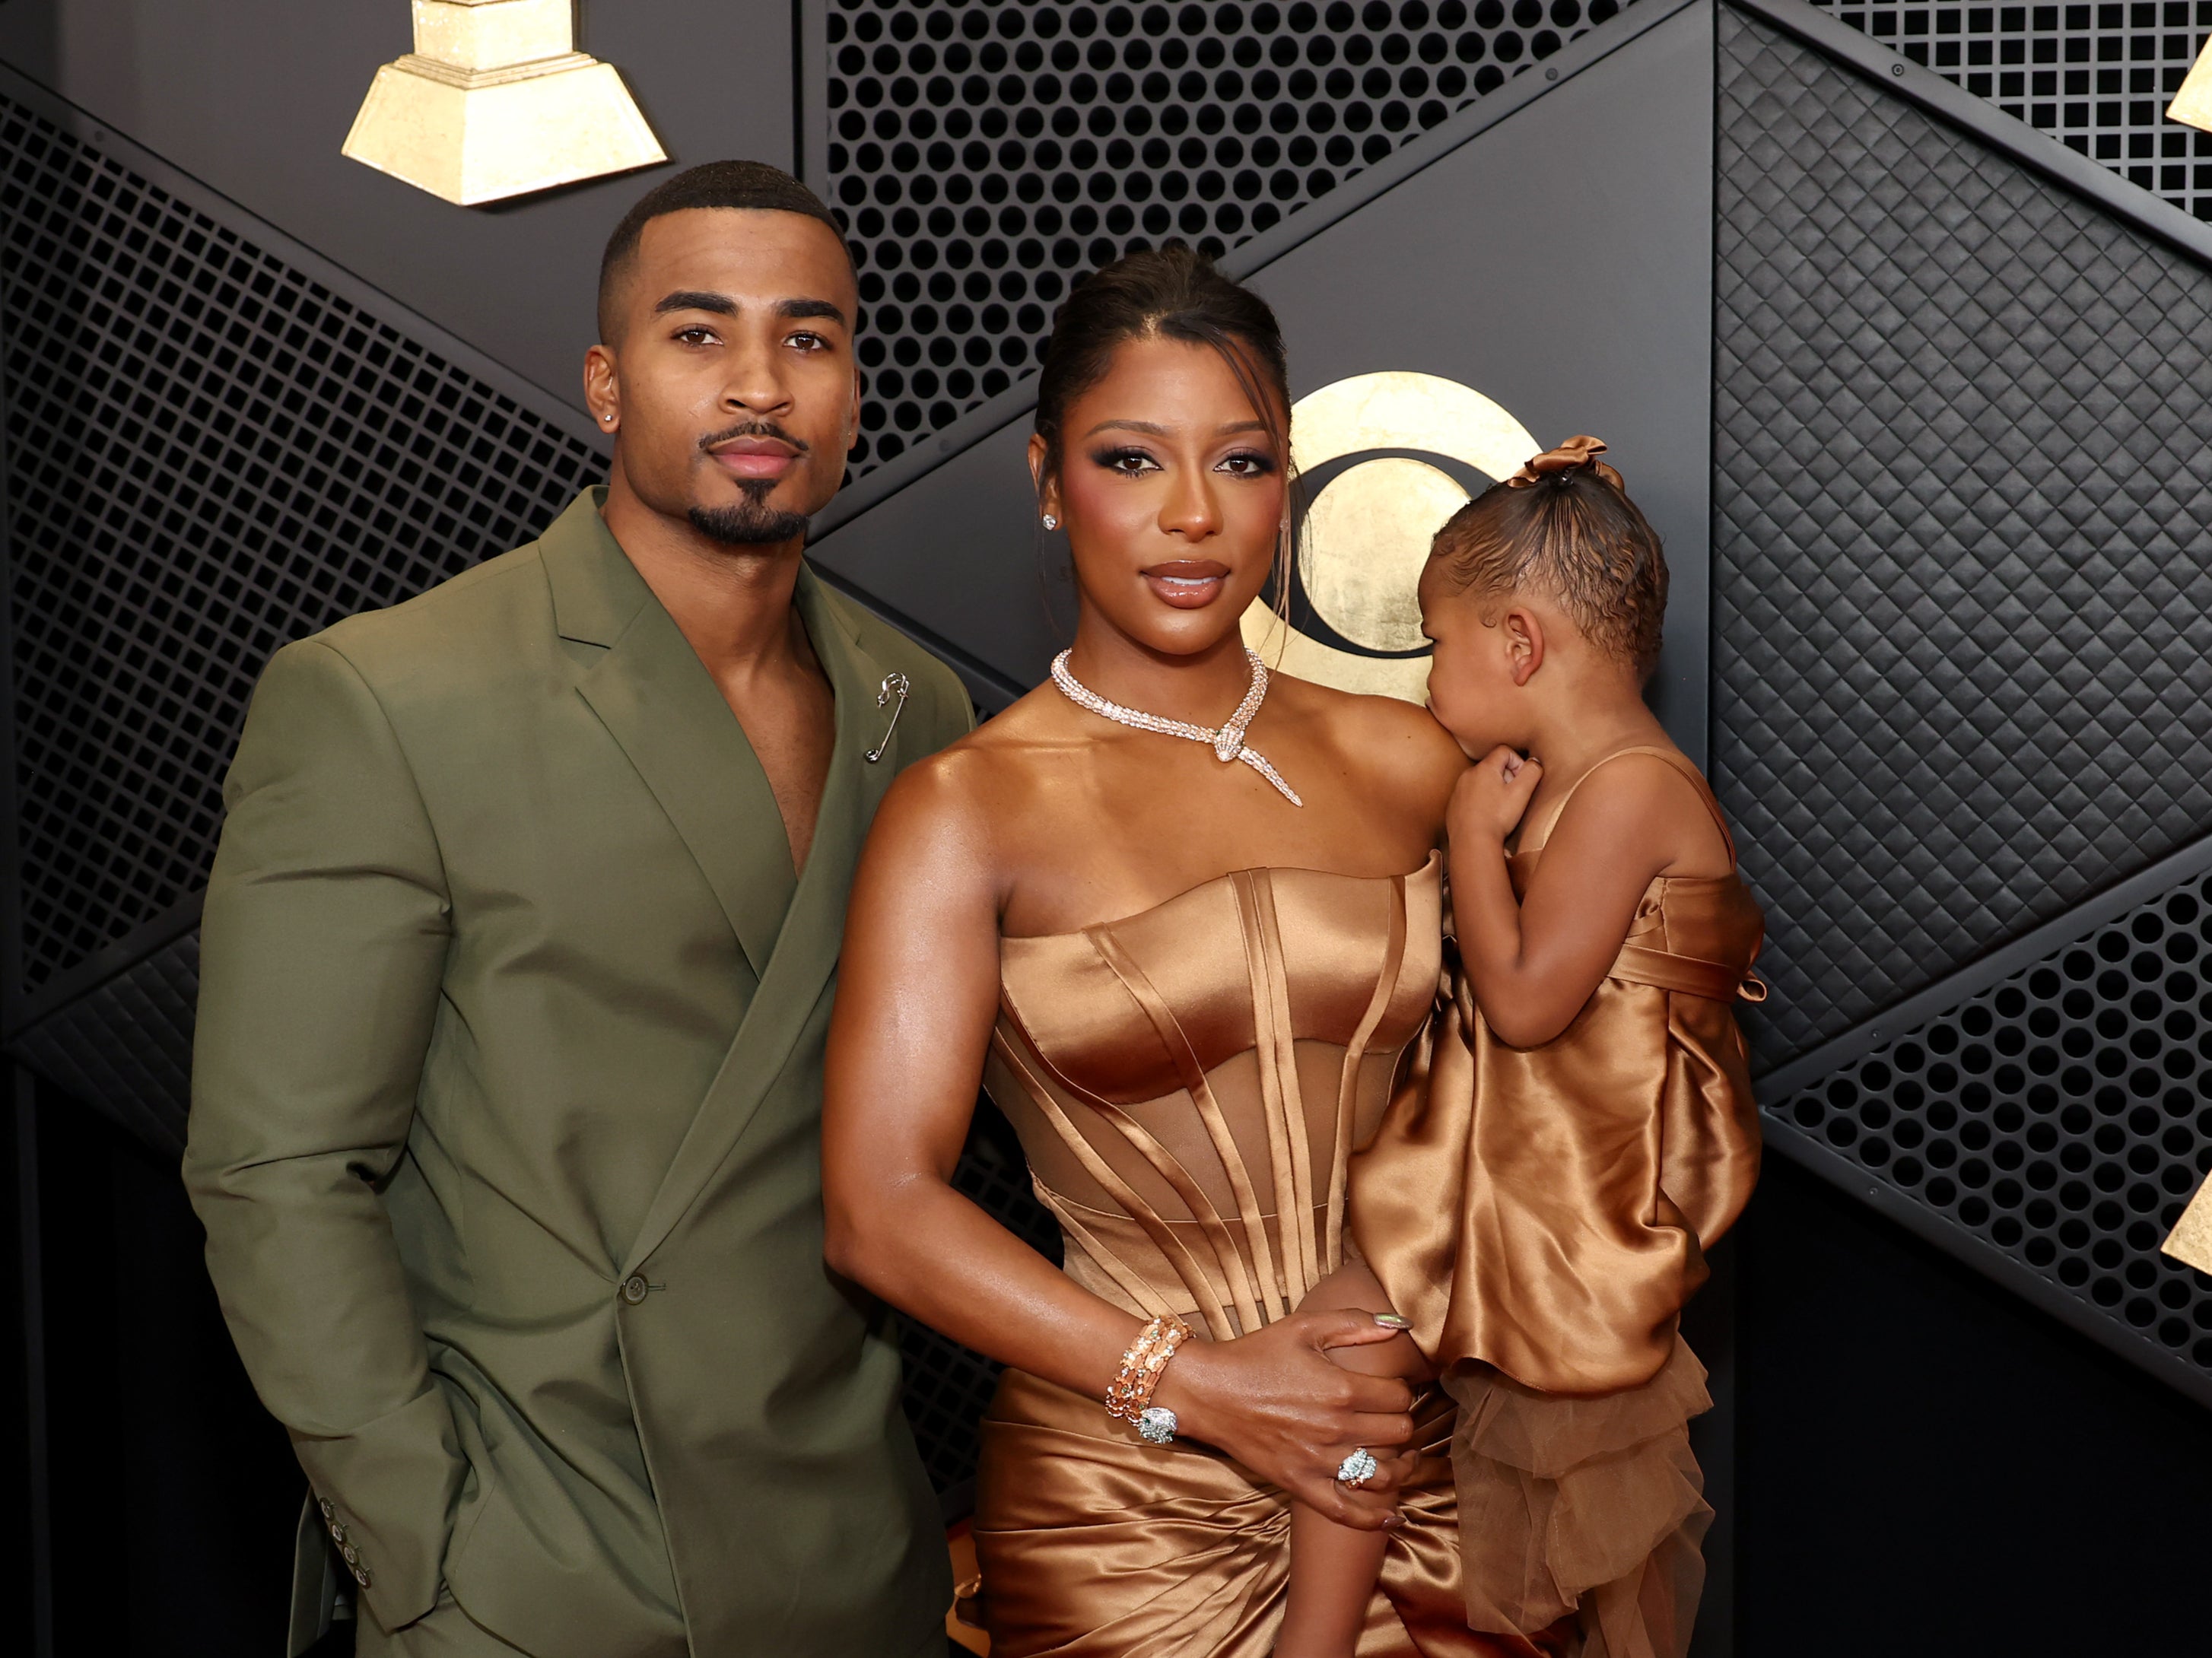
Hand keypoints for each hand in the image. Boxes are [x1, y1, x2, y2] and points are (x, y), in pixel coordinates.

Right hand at [1153, 1311, 1417, 1528]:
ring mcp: (1319, 1461)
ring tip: (1403, 1458)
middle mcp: (1336, 1428)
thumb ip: (1354, 1323)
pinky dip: (1373, 1518)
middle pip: (1398, 1434)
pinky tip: (1391, 1515)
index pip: (1400, 1396)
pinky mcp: (1300, 1484)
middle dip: (1402, 1423)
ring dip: (1401, 1467)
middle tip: (1391, 1417)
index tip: (1391, 1389)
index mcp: (1342, 1388)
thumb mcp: (1304, 1327)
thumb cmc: (1256, 1355)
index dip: (1402, 1390)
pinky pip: (1346, 1511)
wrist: (1209, 1391)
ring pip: (1384, 1475)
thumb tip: (1401, 1323)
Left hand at [1448, 745, 1541, 845]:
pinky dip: (1480, 803)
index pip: (1505, 751)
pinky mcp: (1453, 805)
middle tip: (1512, 798)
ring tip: (1499, 810)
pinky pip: (1470, 796)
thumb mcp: (1522, 793)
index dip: (1518, 763)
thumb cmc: (1497, 818)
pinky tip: (1487, 817)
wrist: (1472, 843)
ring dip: (1493, 791)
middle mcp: (1468, 775)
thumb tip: (1534, 762)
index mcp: (1484, 768)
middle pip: (1492, 766)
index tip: (1521, 782)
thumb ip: (1532, 772)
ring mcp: (1458, 790)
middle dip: (1506, 778)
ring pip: (1481, 782)